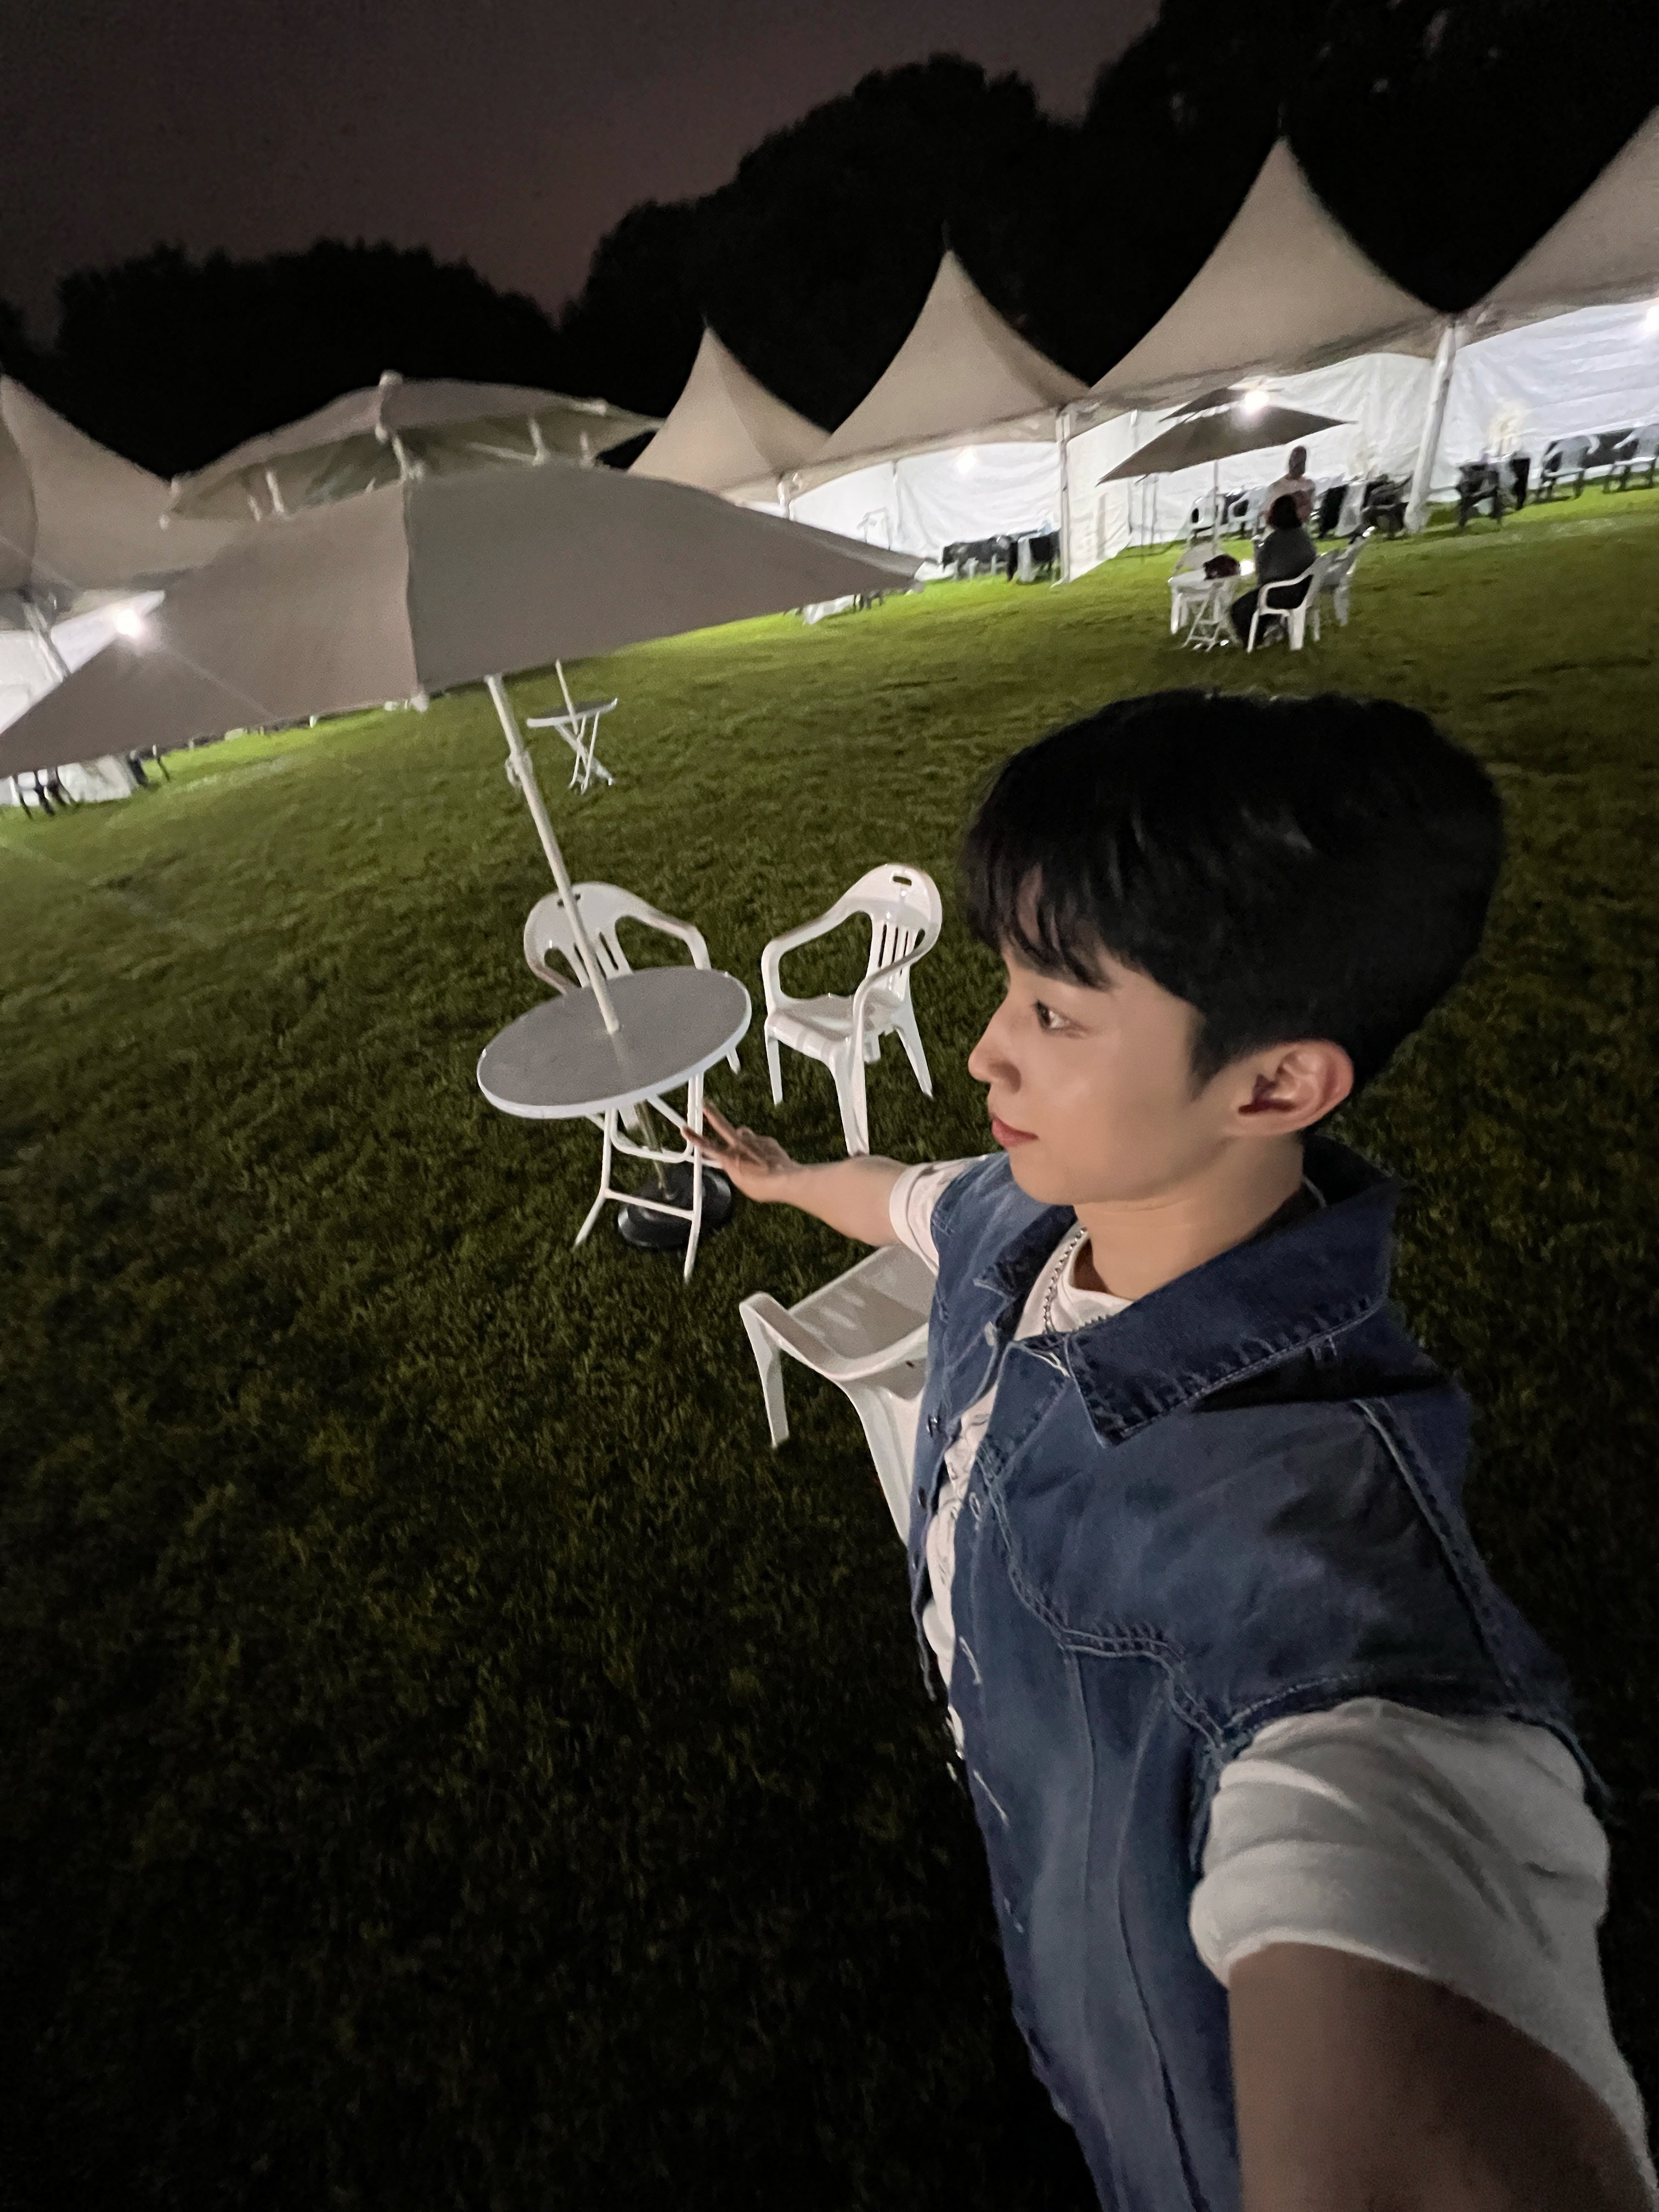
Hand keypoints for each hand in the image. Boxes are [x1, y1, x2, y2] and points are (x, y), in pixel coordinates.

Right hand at [682, 1103, 797, 1202]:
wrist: (785, 1179)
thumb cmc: (762, 1187)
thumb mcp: (740, 1183)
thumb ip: (733, 1169)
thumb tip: (732, 1163)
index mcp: (729, 1158)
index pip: (707, 1146)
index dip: (694, 1138)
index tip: (685, 1129)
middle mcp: (739, 1145)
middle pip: (722, 1124)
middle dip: (711, 1112)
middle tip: (704, 1101)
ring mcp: (753, 1139)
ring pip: (742, 1133)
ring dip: (741, 1139)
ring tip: (747, 1151)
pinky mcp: (766, 1139)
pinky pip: (757, 1141)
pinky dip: (758, 1148)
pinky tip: (764, 1158)